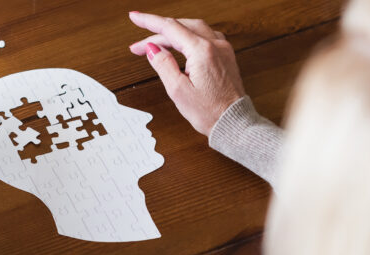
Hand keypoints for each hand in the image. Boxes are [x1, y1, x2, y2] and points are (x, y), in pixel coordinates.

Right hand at [128, 11, 245, 135]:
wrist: (234, 124)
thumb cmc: (210, 112)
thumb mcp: (178, 90)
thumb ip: (163, 64)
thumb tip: (152, 49)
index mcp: (202, 51)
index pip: (170, 28)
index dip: (149, 21)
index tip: (135, 17)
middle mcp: (216, 45)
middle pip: (181, 26)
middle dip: (157, 32)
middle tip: (139, 44)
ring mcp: (223, 50)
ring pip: (194, 29)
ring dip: (173, 33)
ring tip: (156, 44)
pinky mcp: (226, 57)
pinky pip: (205, 36)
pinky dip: (189, 36)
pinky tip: (181, 44)